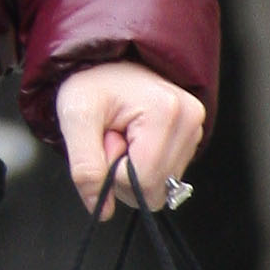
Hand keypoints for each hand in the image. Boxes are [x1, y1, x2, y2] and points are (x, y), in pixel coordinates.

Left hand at [55, 63, 207, 217]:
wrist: (106, 60)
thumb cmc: (90, 82)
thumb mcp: (75, 118)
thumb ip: (85, 167)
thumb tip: (102, 209)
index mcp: (166, 112)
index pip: (142, 181)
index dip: (113, 171)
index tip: (104, 139)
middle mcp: (190, 119)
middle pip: (156, 190)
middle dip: (125, 172)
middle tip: (112, 137)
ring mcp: (194, 128)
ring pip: (162, 187)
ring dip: (134, 168)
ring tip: (122, 134)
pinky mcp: (191, 135)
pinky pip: (166, 175)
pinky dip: (145, 164)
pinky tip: (134, 137)